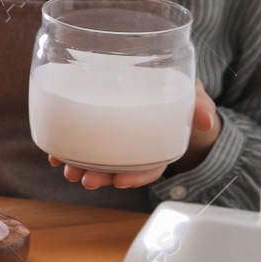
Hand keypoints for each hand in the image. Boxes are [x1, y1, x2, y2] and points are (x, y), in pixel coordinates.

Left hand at [50, 80, 220, 190]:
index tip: (121, 182)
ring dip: (81, 166)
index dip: (137, 176)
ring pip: (98, 159)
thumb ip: (199, 105)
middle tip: (86, 179)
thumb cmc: (178, 87)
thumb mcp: (193, 93)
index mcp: (159, 142)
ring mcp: (116, 136)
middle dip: (101, 176)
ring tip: (67, 169)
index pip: (150, 166)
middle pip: (119, 167)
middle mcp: (135, 144)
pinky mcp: (98, 124)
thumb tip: (205, 120)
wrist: (165, 78)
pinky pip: (82, 141)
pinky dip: (67, 148)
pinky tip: (55, 153)